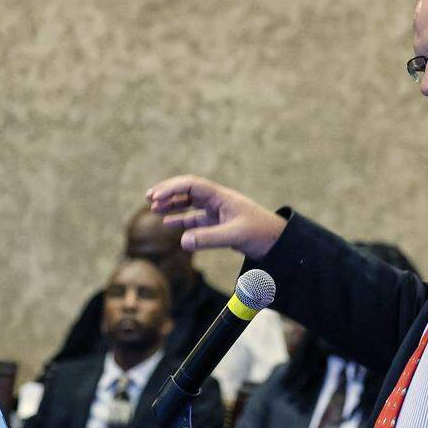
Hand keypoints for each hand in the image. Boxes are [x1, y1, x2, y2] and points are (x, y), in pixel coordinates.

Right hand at [147, 175, 286, 258]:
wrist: (278, 242)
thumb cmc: (261, 234)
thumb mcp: (234, 236)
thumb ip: (208, 239)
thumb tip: (182, 241)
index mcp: (222, 197)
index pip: (192, 185)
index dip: (172, 188)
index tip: (156, 196)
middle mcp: (218, 201)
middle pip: (188, 190)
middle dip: (168, 192)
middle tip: (149, 197)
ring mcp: (218, 212)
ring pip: (190, 204)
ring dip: (173, 204)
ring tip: (154, 208)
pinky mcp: (219, 224)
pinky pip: (195, 219)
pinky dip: (181, 220)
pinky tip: (168, 223)